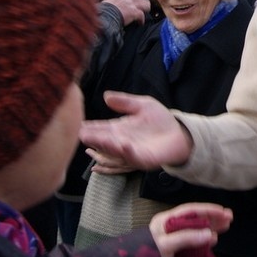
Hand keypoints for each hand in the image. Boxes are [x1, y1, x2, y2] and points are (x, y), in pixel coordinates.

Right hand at [79, 91, 193, 170]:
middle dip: (92, 137)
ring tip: (97, 139)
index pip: (100, 127)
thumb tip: (106, 96)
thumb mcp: (142, 105)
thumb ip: (125, 102)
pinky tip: (123, 144)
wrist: (180, 134)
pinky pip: (133, 157)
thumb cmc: (161, 120)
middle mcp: (121, 141)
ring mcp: (131, 152)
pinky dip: (127, 152)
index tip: (75, 122)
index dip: (88, 126)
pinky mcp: (144, 160)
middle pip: (103, 140)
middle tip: (78, 132)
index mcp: (119, 128)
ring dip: (106, 145)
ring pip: (115, 150)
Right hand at [102, 0, 150, 25]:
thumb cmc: (101, 14)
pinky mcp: (133, 12)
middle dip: (143, 1)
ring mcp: (130, 5)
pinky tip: (140, 23)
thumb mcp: (105, 5)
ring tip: (146, 12)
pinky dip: (142, 19)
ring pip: (144, 4)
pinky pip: (141, 15)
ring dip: (146, 8)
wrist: (104, 17)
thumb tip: (109, 8)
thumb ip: (110, 4)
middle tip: (144, 6)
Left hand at [149, 203, 232, 256]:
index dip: (207, 210)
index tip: (222, 211)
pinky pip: (193, 240)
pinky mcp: (176, 249)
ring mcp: (174, 237)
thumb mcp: (165, 244)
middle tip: (229, 218)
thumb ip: (186, 238)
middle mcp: (171, 226)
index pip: (191, 210)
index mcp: (166, 220)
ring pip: (197, 228)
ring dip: (211, 227)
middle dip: (213, 217)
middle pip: (196, 218)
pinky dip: (204, 239)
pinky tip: (213, 240)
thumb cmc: (145, 254)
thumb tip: (209, 234)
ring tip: (226, 226)